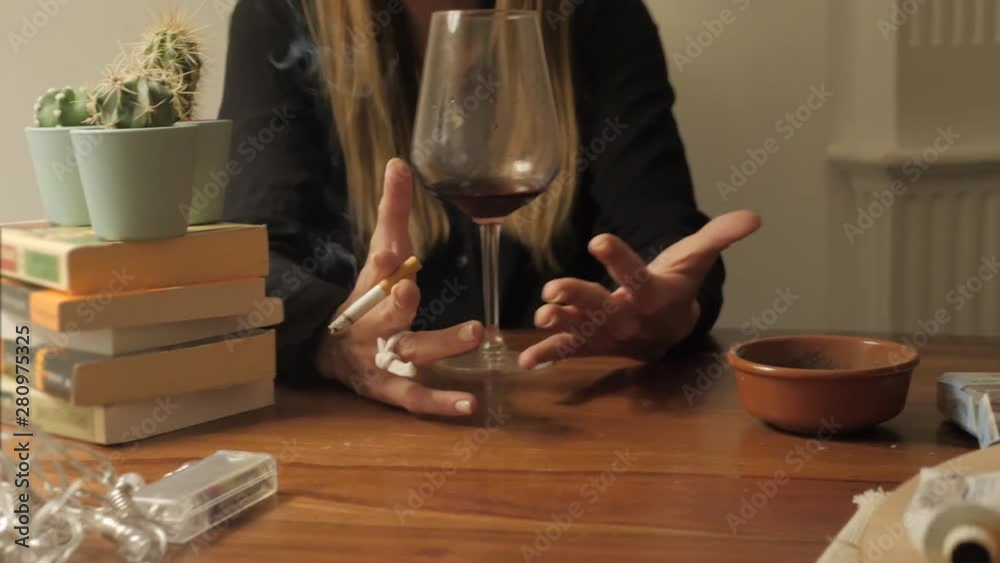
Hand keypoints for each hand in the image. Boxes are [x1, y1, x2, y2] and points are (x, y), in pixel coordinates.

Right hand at [315, 158, 484, 415]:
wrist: (330, 347)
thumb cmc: (367, 294)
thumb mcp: (380, 252)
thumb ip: (393, 210)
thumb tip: (399, 162)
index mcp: (371, 287)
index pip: (377, 269)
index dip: (383, 261)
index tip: (390, 250)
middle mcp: (371, 323)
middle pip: (385, 312)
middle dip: (396, 302)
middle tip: (410, 287)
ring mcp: (378, 359)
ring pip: (406, 353)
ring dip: (438, 345)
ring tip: (474, 335)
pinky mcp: (388, 388)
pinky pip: (415, 397)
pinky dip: (441, 403)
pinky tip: (472, 405)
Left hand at [519, 211, 761, 367]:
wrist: (671, 325)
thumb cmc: (679, 283)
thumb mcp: (698, 257)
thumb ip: (719, 236)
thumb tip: (754, 217)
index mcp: (657, 296)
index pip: (639, 278)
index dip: (620, 260)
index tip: (598, 239)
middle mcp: (633, 320)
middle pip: (606, 311)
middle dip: (579, 300)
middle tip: (552, 288)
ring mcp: (612, 336)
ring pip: (586, 333)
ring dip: (561, 328)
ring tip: (539, 317)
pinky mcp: (595, 345)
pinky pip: (572, 352)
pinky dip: (549, 356)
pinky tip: (526, 361)